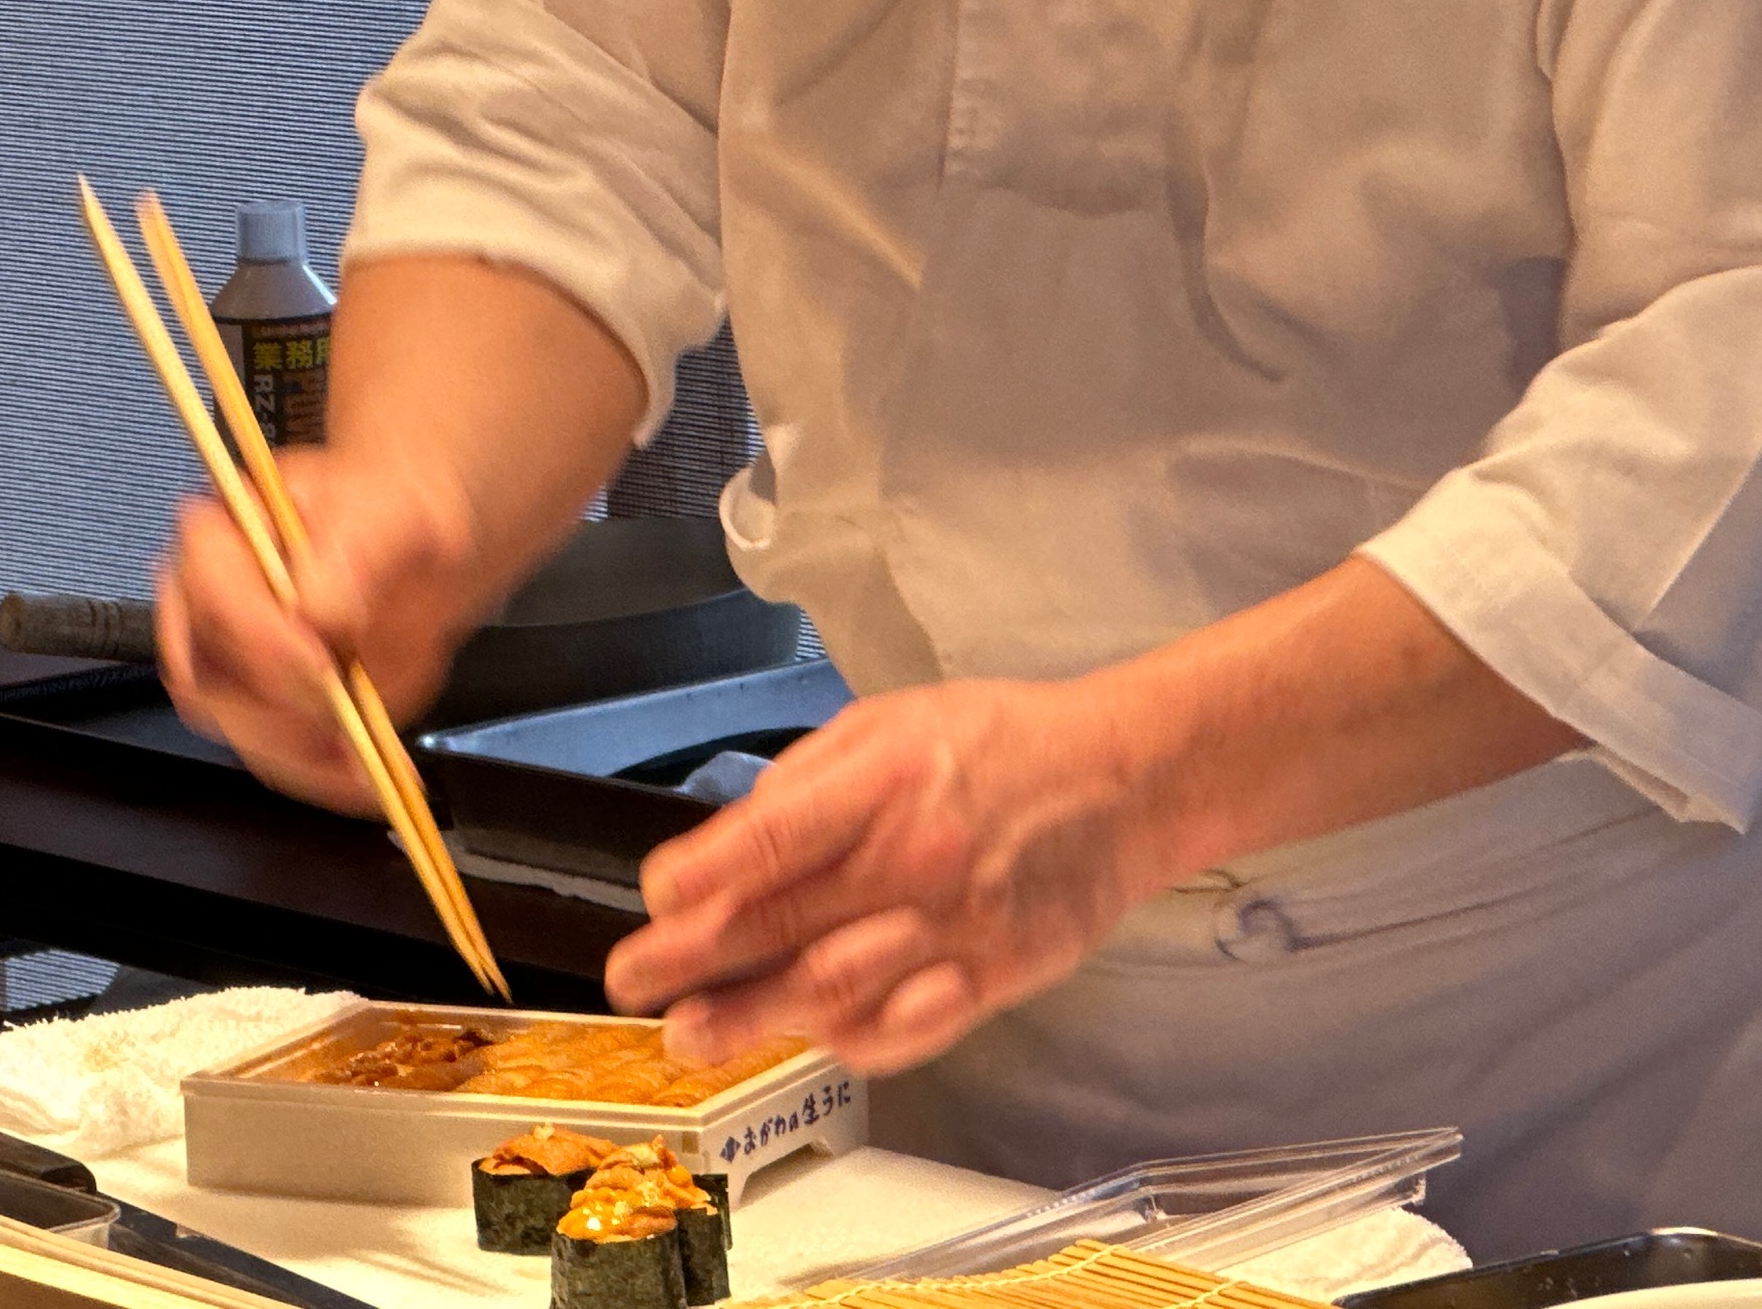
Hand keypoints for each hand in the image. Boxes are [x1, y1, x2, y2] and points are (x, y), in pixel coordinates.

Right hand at [152, 446, 496, 814]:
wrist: (418, 539)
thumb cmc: (392, 505)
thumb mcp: (394, 507)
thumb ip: (358, 549)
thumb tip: (316, 608)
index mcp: (224, 529)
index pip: (211, 595)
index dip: (262, 639)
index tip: (323, 664)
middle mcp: (208, 596)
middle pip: (206, 676)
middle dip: (277, 709)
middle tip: (344, 716)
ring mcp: (231, 657)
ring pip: (233, 725)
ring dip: (298, 751)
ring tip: (360, 754)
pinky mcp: (261, 702)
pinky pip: (269, 753)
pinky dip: (317, 773)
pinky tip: (363, 773)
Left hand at [601, 679, 1160, 1075]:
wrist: (1130, 779)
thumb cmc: (1002, 742)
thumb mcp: (891, 722)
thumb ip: (809, 779)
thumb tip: (734, 835)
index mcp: (884, 780)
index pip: (773, 838)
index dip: (702, 875)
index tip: (656, 897)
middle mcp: (915, 858)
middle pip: (783, 920)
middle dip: (693, 959)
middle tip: (632, 981)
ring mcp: (954, 926)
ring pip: (833, 987)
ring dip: (753, 1016)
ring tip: (690, 1034)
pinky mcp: (992, 976)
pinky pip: (905, 1026)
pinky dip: (847, 1038)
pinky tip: (805, 1037)